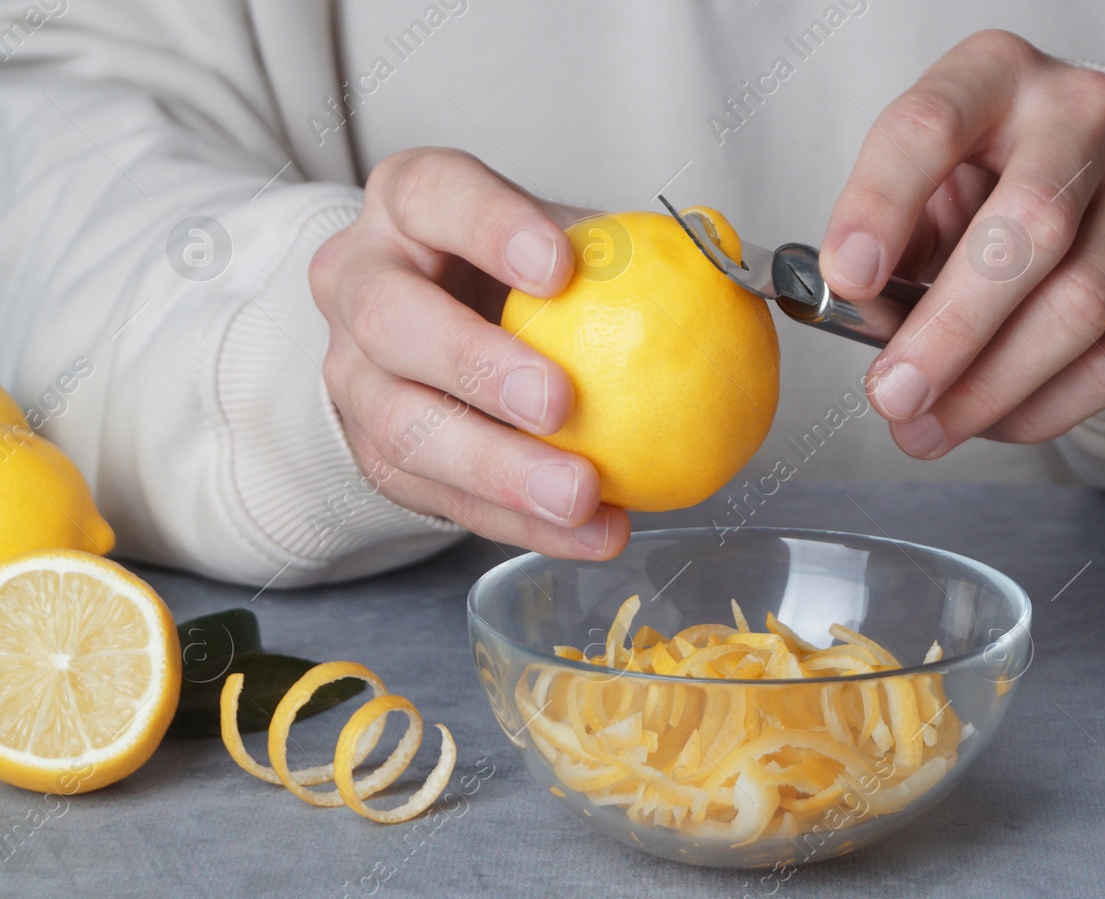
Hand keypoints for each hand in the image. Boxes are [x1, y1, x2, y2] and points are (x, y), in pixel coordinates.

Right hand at [309, 147, 626, 556]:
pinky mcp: (373, 455)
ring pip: (402, 427)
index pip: (435, 194)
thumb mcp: (562, 240)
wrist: (439, 337)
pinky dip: (519, 523)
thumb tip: (731, 258)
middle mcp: (359, 283)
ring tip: (581, 497)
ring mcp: (354, 375)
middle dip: (473, 364)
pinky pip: (442, 499)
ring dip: (498, 471)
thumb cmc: (518, 277)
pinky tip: (592, 533)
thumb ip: (631, 249)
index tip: (560, 267)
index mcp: (409, 205)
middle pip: (390, 319)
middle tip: (558, 403)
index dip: (488, 227)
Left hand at [820, 30, 1104, 457]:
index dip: (881, 207)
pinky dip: (1048, 406)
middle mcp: (1083, 115)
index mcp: (994, 75)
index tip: (846, 281)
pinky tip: (994, 421)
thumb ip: (895, 235)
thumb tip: (869, 323)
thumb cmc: (994, 170)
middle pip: (1028, 228)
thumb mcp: (930, 173)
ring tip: (929, 429)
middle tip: (894, 395)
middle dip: (950, 331)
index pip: (930, 128)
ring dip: (994, 387)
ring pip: (1082, 305)